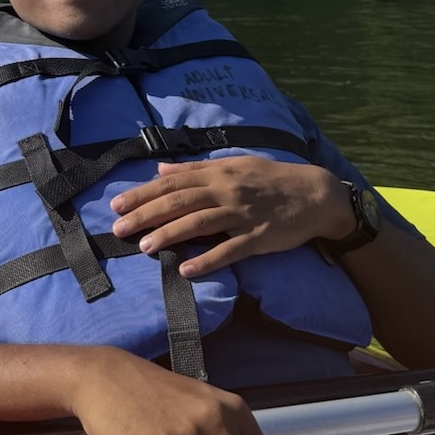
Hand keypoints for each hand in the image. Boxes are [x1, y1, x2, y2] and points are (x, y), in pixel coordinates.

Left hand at [110, 156, 353, 277]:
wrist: (316, 193)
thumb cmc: (273, 179)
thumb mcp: (235, 165)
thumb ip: (197, 169)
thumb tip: (161, 168)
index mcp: (219, 173)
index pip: (173, 182)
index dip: (144, 193)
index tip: (117, 205)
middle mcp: (227, 191)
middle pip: (180, 202)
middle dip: (146, 215)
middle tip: (118, 229)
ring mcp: (243, 214)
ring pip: (200, 223)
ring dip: (170, 234)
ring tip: (146, 248)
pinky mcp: (258, 237)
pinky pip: (230, 250)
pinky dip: (207, 259)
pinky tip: (186, 269)